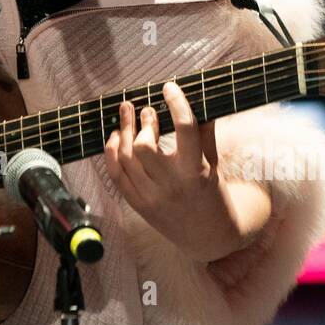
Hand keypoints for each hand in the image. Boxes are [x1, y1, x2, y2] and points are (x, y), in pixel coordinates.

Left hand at [103, 81, 232, 263]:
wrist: (207, 237)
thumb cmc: (213, 194)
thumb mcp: (214, 164)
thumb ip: (206, 133)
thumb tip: (199, 98)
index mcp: (196, 171)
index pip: (185, 128)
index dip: (176, 103)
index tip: (169, 88)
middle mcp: (171, 185)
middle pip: (144, 146)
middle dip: (143, 122)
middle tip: (145, 109)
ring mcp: (151, 197)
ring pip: (126, 158)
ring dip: (123, 131)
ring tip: (126, 114)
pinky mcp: (137, 205)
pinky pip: (116, 174)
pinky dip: (111, 152)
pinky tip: (114, 136)